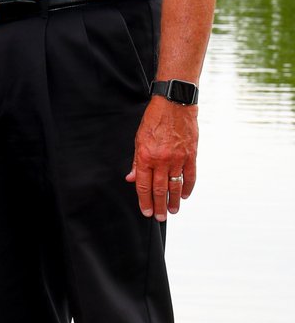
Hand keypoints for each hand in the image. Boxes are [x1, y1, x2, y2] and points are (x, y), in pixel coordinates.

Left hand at [125, 95, 197, 220]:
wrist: (174, 104)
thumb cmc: (154, 120)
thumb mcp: (138, 139)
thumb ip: (136, 161)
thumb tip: (131, 178)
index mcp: (146, 156)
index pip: (144, 184)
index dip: (144, 200)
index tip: (146, 212)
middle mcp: (162, 160)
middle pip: (159, 189)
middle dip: (159, 205)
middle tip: (160, 218)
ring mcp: (178, 158)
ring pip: (175, 185)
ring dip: (174, 200)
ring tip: (172, 211)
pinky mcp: (191, 155)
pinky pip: (190, 176)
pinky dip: (188, 187)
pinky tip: (185, 195)